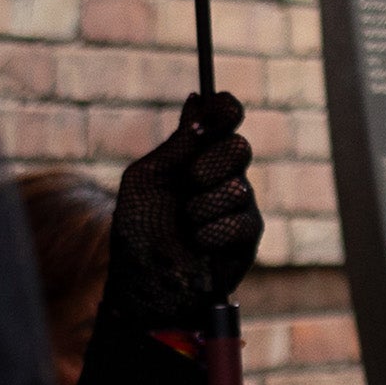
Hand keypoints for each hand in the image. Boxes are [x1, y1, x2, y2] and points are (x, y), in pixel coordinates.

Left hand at [103, 91, 261, 332]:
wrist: (144, 285)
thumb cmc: (138, 233)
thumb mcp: (147, 180)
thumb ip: (177, 144)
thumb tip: (198, 99)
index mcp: (197, 155)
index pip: (225, 118)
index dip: (226, 110)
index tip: (218, 110)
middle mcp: (222, 175)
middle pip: (239, 146)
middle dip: (207, 166)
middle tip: (186, 185)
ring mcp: (239, 204)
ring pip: (239, 186)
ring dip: (200, 208)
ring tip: (185, 225)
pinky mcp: (248, 236)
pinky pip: (240, 221)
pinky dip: (209, 234)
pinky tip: (198, 245)